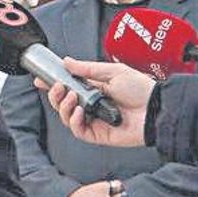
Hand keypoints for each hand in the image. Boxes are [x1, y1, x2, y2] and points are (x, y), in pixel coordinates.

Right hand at [37, 58, 151, 146]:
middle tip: (57, 87)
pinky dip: (73, 120)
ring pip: (66, 117)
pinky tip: (79, 111)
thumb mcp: (113, 72)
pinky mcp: (98, 134)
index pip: (68, 88)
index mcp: (94, 90)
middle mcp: (91, 105)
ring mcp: (94, 120)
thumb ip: (88, 69)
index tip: (41, 79)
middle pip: (63, 104)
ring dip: (63, 106)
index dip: (53, 84)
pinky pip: (78, 130)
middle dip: (55, 95)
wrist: (156, 108)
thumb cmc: (141, 89)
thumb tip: (67, 62)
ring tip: (72, 97)